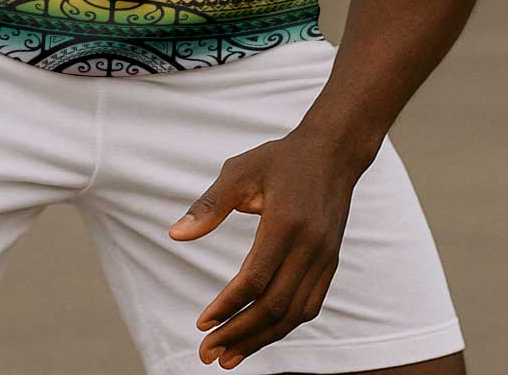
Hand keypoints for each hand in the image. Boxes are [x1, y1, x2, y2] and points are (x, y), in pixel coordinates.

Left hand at [167, 127, 364, 367]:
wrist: (332, 153)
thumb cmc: (280, 159)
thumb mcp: (240, 170)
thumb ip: (209, 205)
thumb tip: (175, 234)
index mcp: (286, 223)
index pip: (255, 279)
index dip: (227, 306)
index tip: (201, 323)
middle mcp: (310, 247)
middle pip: (274, 306)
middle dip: (239, 334)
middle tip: (208, 354)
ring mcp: (325, 258)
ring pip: (293, 313)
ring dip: (261, 339)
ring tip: (228, 356)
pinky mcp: (330, 263)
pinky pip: (309, 305)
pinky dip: (283, 325)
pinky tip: (260, 335)